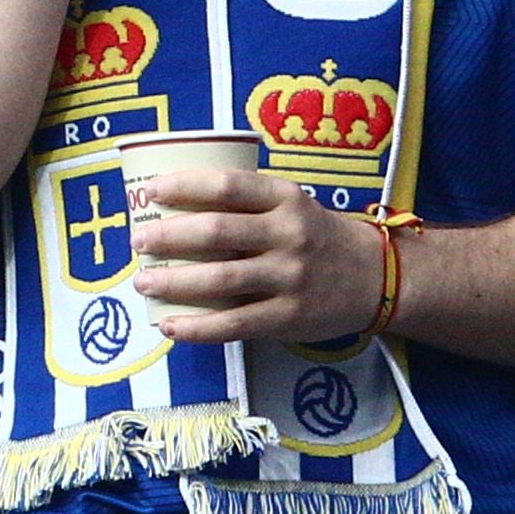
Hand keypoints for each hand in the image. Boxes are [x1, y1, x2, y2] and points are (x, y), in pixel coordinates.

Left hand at [129, 167, 374, 343]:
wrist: (377, 277)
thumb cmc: (318, 237)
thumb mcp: (293, 205)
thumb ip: (248, 205)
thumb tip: (177, 208)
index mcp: (286, 198)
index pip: (227, 186)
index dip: (184, 186)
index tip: (151, 190)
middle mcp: (288, 235)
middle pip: (216, 232)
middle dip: (168, 237)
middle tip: (138, 242)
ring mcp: (289, 278)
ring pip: (219, 279)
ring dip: (173, 282)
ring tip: (143, 282)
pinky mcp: (287, 317)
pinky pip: (232, 325)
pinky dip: (195, 327)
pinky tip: (168, 325)